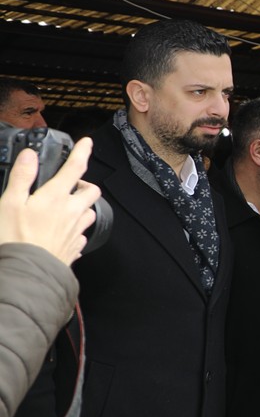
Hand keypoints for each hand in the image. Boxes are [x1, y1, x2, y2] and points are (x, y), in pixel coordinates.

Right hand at [0, 140, 101, 264]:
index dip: (83, 152)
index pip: (76, 168)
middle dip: (85, 183)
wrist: (25, 274)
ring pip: (89, 212)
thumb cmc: (14, 238)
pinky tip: (64, 231)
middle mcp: (72, 213)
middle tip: (71, 184)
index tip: (87, 142)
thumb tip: (30, 156)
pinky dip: (76, 228)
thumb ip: (22, 177)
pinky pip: (82, 234)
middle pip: (91, 191)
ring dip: (82, 206)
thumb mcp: (10, 203)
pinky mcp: (74, 248)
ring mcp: (75, 231)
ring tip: (67, 207)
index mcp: (57, 197)